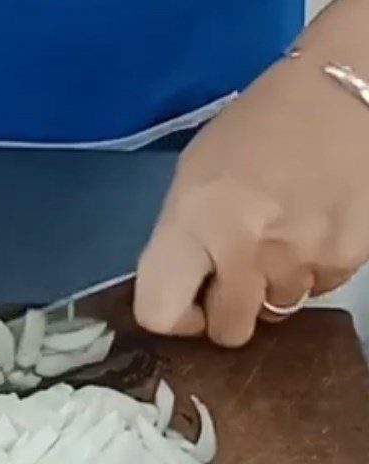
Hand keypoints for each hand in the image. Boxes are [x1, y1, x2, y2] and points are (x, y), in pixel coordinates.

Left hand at [134, 49, 368, 345]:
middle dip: (227, 312)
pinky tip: (309, 226)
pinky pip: (317, 290)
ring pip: (276, 313)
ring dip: (271, 288)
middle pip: (228, 332)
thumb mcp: (192, 179)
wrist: (340, 89)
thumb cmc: (251, 132)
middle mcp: (243, 248)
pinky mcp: (345, 258)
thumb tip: (185, 295)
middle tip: (234, 274)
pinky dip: (310, 270)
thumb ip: (182, 241)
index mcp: (192, 221)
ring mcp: (298, 258)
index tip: (187, 301)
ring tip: (277, 236)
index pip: (160, 312)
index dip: (172, 318)